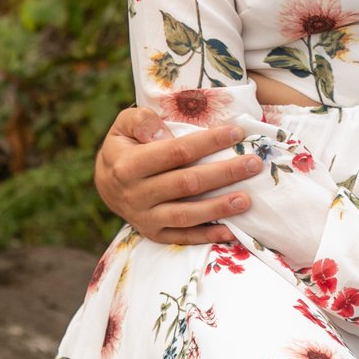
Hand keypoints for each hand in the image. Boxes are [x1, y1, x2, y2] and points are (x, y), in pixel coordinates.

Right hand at [93, 104, 261, 245]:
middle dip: (223, 173)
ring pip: (186, 215)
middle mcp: (136, 195)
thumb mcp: (123, 125)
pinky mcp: (154, 234)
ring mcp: (145, 218)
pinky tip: (232, 231)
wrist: (105, 183)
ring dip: (218, 208)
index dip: (208, 142)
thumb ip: (141, 120)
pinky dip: (208, 236)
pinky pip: (183, 238)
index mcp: (129, 165)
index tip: (237, 133)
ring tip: (246, 199)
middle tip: (253, 164)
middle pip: (187, 184)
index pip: (176, 152)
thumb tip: (163, 133)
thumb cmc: (124, 146)